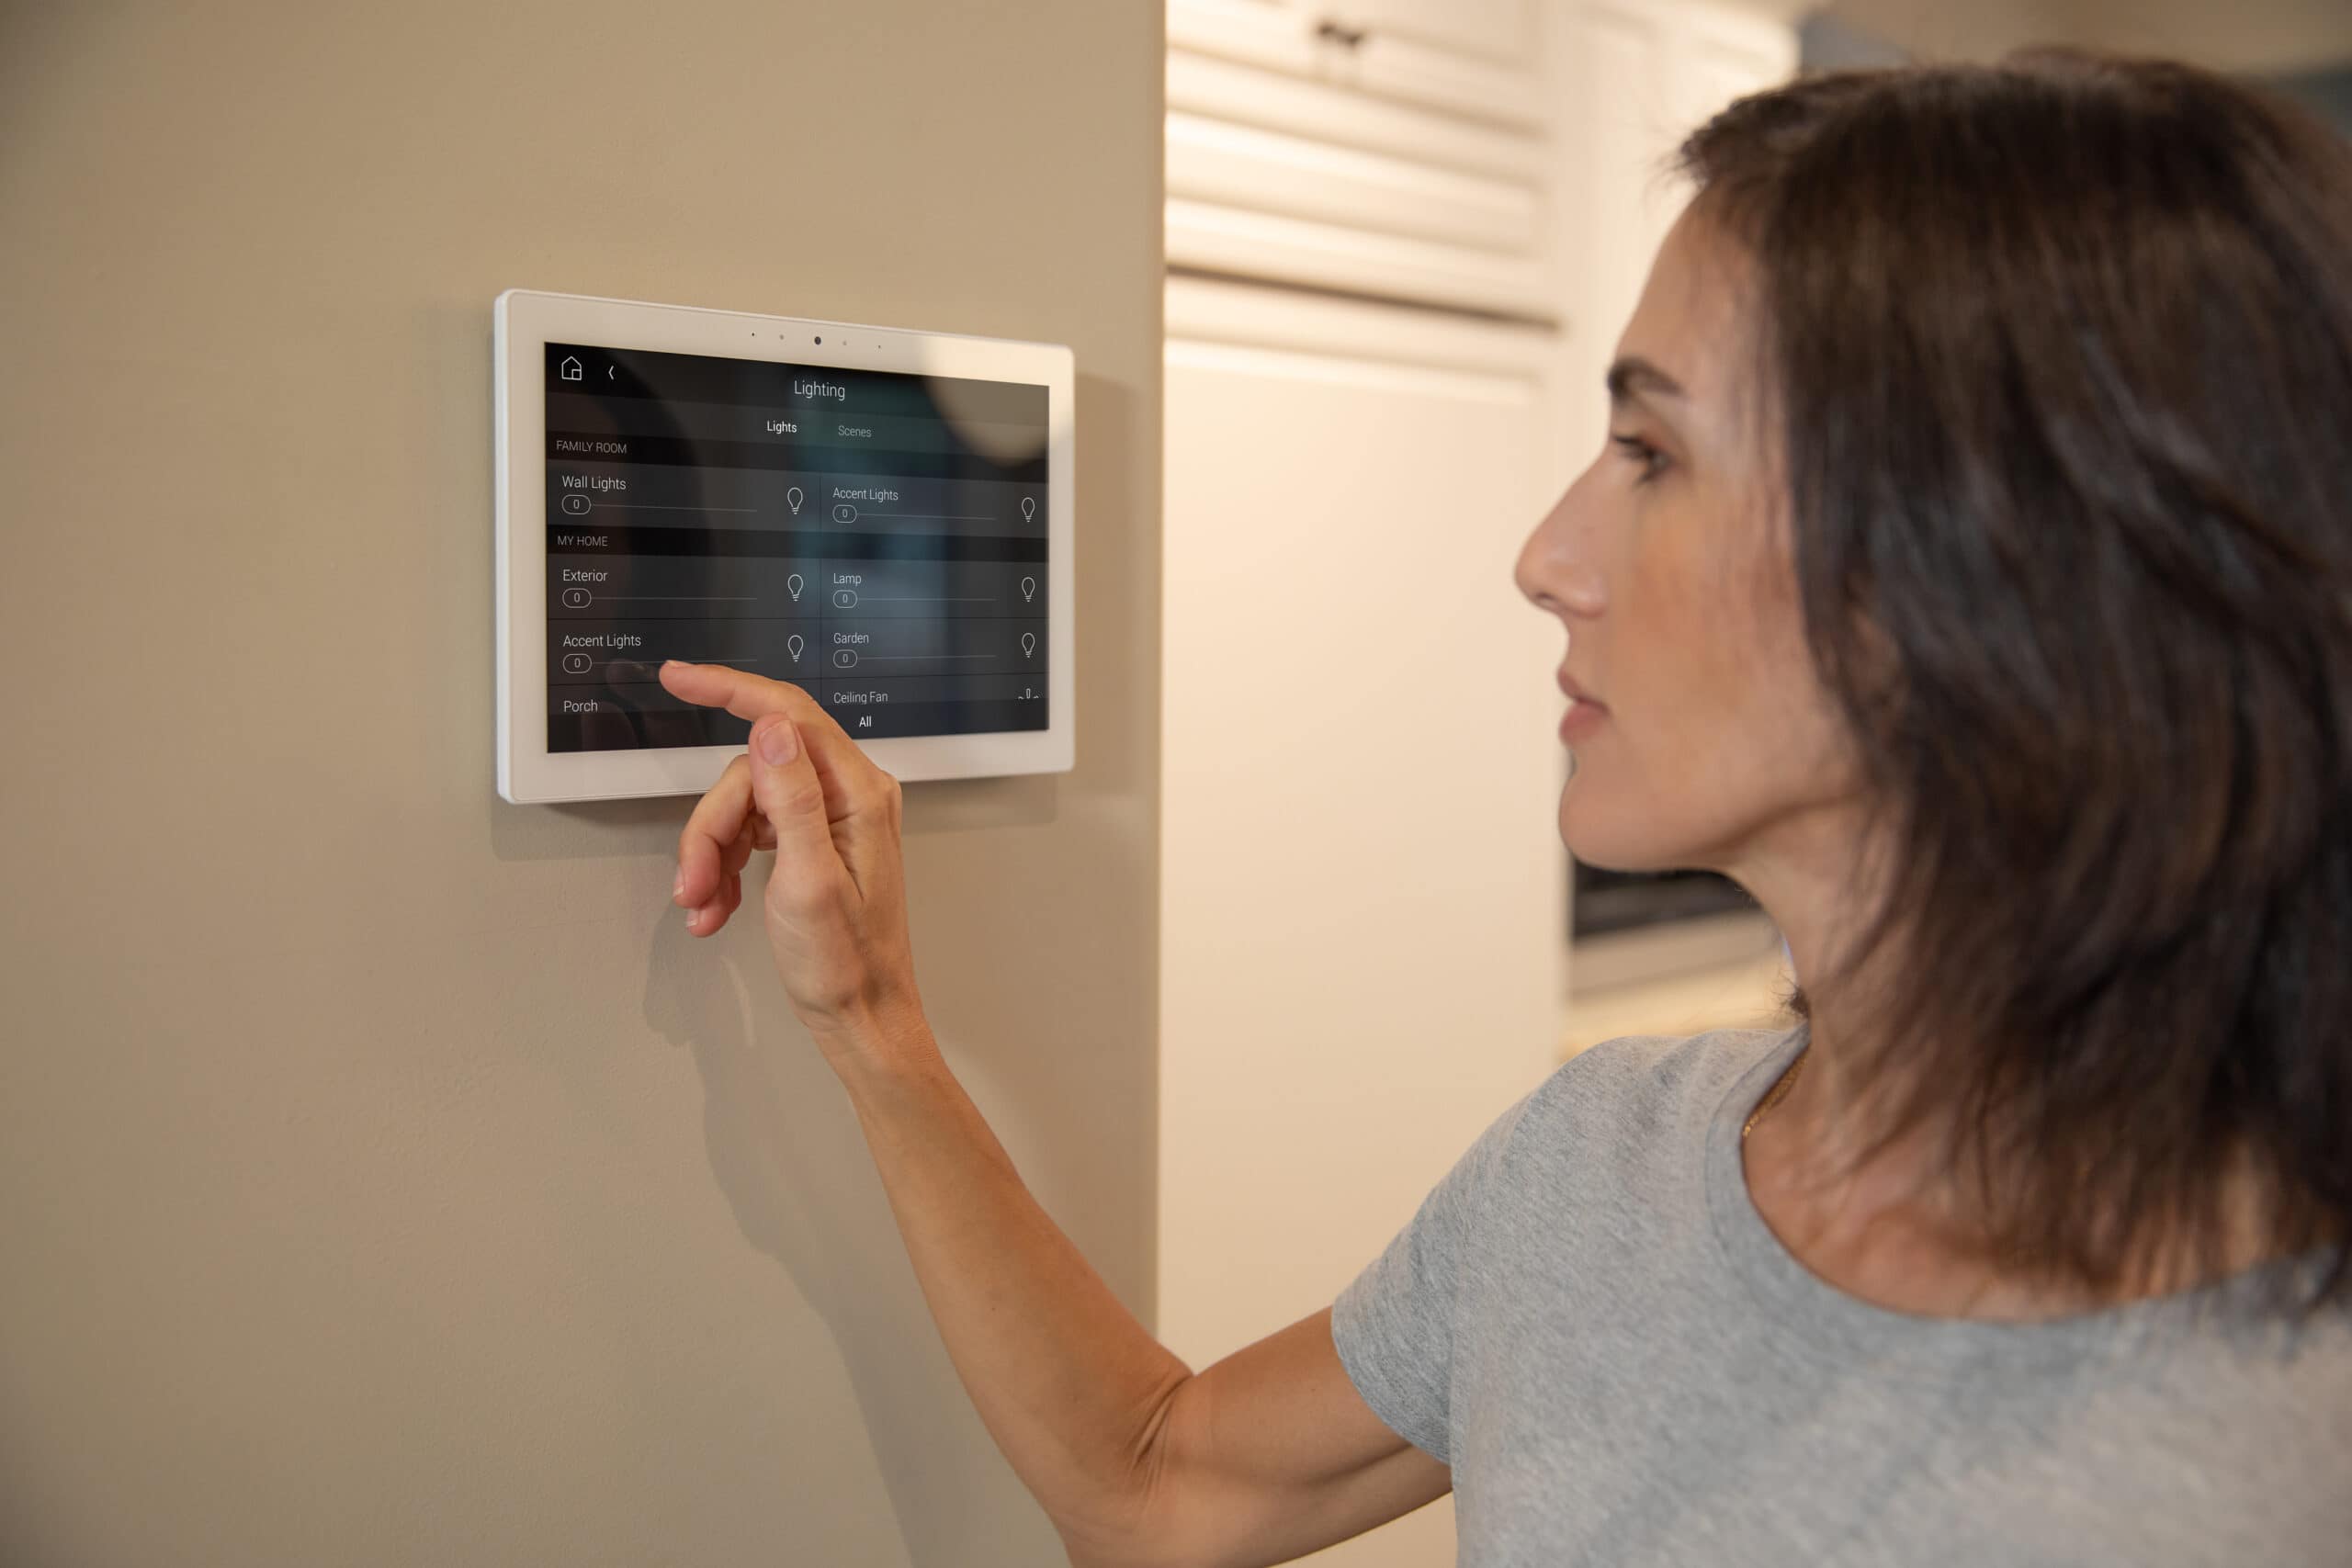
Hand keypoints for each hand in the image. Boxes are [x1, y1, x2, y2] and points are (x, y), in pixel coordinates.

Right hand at [660, 660, 927, 1063]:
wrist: (861, 1016)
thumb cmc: (846, 963)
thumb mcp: (808, 880)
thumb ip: (791, 798)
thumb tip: (771, 727)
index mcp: (857, 793)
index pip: (789, 714)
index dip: (731, 689)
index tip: (681, 678)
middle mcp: (849, 795)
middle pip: (751, 772)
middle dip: (711, 826)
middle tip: (692, 882)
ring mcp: (831, 818)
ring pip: (744, 806)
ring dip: (712, 854)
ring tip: (704, 904)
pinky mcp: (813, 841)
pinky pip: (752, 833)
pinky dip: (726, 868)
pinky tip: (718, 907)